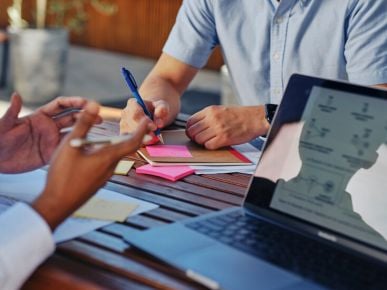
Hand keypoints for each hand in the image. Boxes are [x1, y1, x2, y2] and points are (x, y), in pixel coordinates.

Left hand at [0, 93, 95, 172]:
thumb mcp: (3, 126)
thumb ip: (12, 112)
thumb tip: (16, 94)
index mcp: (39, 117)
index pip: (61, 105)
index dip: (73, 102)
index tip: (85, 102)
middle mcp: (49, 127)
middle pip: (71, 117)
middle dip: (85, 114)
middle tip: (98, 115)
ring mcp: (51, 140)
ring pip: (73, 132)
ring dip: (86, 128)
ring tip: (98, 127)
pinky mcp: (52, 153)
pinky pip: (69, 148)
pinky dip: (79, 146)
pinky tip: (89, 145)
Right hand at [32, 101, 150, 229]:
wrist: (58, 205)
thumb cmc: (63, 176)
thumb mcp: (71, 145)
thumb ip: (83, 123)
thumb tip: (94, 104)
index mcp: (108, 157)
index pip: (132, 142)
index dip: (141, 130)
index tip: (147, 120)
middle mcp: (110, 167)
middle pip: (126, 149)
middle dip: (134, 135)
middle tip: (138, 124)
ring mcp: (105, 176)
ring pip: (116, 156)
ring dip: (120, 144)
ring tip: (120, 134)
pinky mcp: (98, 181)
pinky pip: (108, 163)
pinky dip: (110, 153)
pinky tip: (98, 151)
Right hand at [120, 98, 168, 143]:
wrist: (153, 116)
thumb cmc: (156, 110)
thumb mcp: (162, 106)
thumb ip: (162, 109)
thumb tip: (158, 118)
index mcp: (133, 103)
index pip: (135, 112)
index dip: (144, 121)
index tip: (155, 127)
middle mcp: (125, 113)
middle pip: (132, 124)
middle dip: (144, 131)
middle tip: (155, 135)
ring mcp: (123, 124)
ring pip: (130, 133)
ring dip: (142, 138)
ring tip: (153, 138)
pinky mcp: (124, 134)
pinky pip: (130, 141)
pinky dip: (140, 143)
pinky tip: (148, 141)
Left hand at [186, 105, 269, 149]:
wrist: (255, 119)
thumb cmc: (239, 115)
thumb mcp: (221, 110)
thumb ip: (208, 117)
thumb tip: (195, 127)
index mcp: (210, 110)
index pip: (190, 122)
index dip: (190, 129)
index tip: (195, 133)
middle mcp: (212, 118)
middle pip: (192, 132)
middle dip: (194, 137)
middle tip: (201, 139)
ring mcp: (218, 128)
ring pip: (198, 139)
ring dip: (202, 143)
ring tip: (210, 141)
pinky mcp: (224, 138)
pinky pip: (208, 146)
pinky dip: (210, 146)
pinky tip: (217, 143)